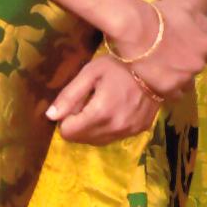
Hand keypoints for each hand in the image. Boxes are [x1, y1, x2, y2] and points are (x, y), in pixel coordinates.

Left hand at [44, 55, 164, 145]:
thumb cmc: (119, 65)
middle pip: (82, 139)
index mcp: (100, 113)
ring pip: (97, 141)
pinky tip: (112, 110)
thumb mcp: (90, 73)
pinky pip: (113, 137)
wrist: (156, 66)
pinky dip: (107, 128)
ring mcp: (128, 132)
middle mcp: (114, 128)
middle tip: (86, 102)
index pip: (69, 132)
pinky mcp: (138, 131)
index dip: (66, 118)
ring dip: (91, 129)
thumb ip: (70, 95)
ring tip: (98, 105)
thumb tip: (50, 116)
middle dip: (77, 124)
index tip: (74, 102)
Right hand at [108, 0, 206, 98]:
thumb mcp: (186, 8)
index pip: (204, 50)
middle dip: (185, 63)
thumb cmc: (159, 14)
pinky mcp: (170, 89)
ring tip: (162, 71)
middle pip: (195, 66)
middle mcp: (200, 63)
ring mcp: (186, 78)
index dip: (191, 48)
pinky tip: (157, 81)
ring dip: (178, 78)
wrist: (136, 29)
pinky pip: (174, 95)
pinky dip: (168, 89)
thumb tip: (204, 26)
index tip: (179, 47)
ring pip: (186, 82)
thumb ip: (199, 21)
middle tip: (169, 58)